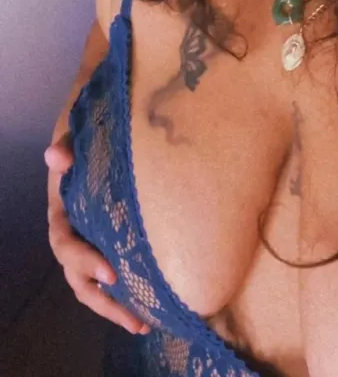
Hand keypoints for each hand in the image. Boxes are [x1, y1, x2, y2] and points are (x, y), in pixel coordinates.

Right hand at [45, 134, 147, 334]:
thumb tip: (55, 155)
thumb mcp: (74, 147)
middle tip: (131, 312)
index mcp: (61, 220)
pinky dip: (124, 301)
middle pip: (79, 279)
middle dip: (104, 299)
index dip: (84, 261)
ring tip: (142, 324)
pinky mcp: (105, 257)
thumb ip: (66, 149)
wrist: (91, 158)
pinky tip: (148, 314)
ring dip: (115, 309)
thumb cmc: (83, 154)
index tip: (110, 272)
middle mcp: (71, 243)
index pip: (66, 246)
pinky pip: (109, 286)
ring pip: (93, 291)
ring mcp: (87, 254)